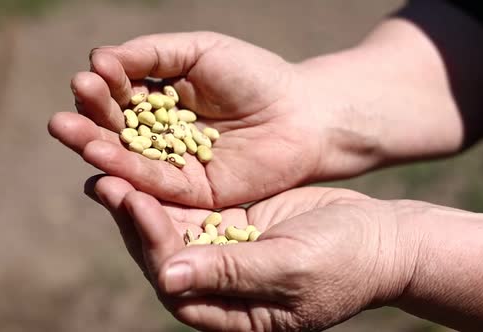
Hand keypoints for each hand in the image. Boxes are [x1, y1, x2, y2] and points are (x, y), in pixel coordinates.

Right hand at [49, 32, 328, 207]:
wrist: (303, 115)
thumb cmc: (255, 75)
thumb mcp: (200, 51)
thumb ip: (152, 53)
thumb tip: (100, 57)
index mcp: (159, 98)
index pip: (120, 94)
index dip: (102, 88)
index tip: (89, 76)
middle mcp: (160, 134)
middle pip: (115, 130)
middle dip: (89, 122)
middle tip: (61, 117)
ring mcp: (173, 164)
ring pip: (127, 158)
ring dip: (96, 148)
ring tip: (68, 134)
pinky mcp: (190, 193)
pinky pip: (153, 184)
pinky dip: (127, 173)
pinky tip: (100, 160)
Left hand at [92, 176, 416, 331]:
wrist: (378, 239)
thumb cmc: (345, 262)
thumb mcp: (291, 268)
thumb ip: (232, 274)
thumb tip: (168, 279)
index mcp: (229, 312)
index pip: (176, 281)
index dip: (153, 241)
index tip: (136, 200)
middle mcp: (216, 286)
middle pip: (161, 253)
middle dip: (133, 217)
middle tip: (104, 177)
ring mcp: (219, 253)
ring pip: (168, 226)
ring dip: (140, 196)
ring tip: (111, 162)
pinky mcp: (227, 224)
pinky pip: (189, 205)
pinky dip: (166, 184)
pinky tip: (145, 158)